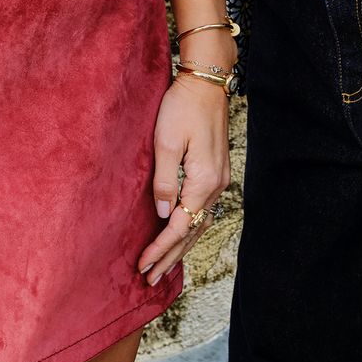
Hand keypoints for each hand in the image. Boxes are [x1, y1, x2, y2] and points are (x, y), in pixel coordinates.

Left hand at [137, 72, 230, 286]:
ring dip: (182, 246)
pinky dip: (191, 228)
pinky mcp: (217, 170)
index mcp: (204, 181)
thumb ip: (165, 181)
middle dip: (171, 257)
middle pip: (193, 232)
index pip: (179, 226)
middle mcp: (217, 184)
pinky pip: (204, 209)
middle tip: (149, 279)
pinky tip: (181, 234)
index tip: (142, 266)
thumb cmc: (182, 106)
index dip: (160, 249)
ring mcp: (220, 178)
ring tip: (164, 267)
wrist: (206, 81)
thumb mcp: (166, 142)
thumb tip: (161, 213)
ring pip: (200, 223)